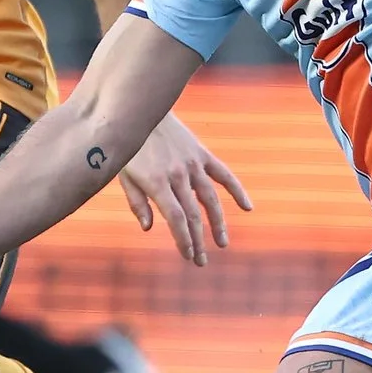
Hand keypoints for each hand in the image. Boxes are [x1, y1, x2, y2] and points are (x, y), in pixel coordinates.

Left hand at [115, 113, 253, 265]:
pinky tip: (247, 207)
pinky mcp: (202, 154)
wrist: (142, 111)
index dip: (184, 241)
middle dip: (198, 241)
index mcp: (157, 183)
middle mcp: (178, 175)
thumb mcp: (123, 175)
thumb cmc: (128, 147)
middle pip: (194, 215)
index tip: (188, 256)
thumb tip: (148, 228)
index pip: (176, 220)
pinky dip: (237, 190)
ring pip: (210, 199)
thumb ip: (137, 202)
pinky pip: (224, 174)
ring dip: (218, 224)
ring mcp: (193, 164)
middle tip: (201, 261)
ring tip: (223, 243)